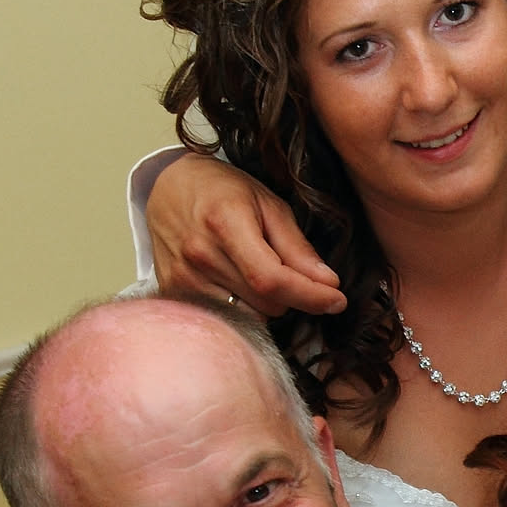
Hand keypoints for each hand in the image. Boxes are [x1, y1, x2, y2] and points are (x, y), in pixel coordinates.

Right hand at [147, 155, 345, 315]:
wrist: (169, 186)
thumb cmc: (224, 190)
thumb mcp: (268, 204)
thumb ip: (297, 247)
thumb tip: (329, 283)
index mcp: (225, 224)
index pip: (273, 280)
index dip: (310, 296)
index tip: (337, 300)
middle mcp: (199, 256)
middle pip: (265, 304)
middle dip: (289, 294)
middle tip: (284, 268)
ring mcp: (182, 279)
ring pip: (247, 318)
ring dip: (264, 304)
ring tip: (255, 272)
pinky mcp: (173, 294)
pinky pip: (223, 320)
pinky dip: (241, 308)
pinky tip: (236, 283)